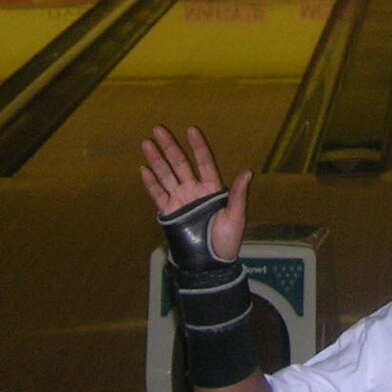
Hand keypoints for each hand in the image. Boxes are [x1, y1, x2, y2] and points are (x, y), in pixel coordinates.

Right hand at [140, 125, 249, 263]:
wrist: (210, 263)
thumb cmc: (226, 240)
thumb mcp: (236, 217)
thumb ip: (239, 194)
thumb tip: (248, 172)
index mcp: (211, 188)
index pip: (203, 161)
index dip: (198, 146)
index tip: (191, 129)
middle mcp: (193, 190)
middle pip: (179, 164)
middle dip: (169, 147)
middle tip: (159, 129)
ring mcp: (180, 200)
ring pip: (165, 175)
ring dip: (156, 160)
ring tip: (146, 143)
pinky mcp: (169, 212)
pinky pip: (158, 194)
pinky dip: (150, 183)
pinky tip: (143, 169)